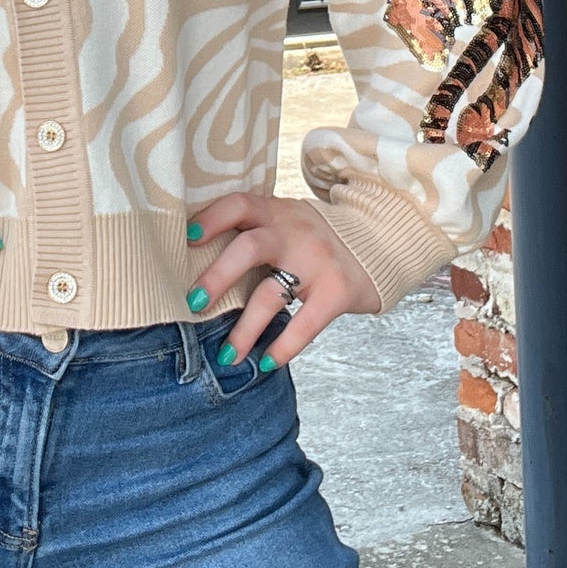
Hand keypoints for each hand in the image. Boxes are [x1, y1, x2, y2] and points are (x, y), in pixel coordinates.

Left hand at [185, 191, 379, 371]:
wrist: (380, 242)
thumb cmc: (317, 239)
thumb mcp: (288, 221)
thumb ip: (256, 231)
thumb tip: (198, 260)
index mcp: (277, 212)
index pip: (239, 204)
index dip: (211, 219)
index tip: (186, 239)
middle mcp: (295, 231)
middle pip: (249, 247)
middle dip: (217, 277)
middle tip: (194, 303)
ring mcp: (317, 261)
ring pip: (271, 293)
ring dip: (244, 328)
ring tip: (226, 355)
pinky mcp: (337, 291)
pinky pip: (305, 323)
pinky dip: (283, 346)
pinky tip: (267, 362)